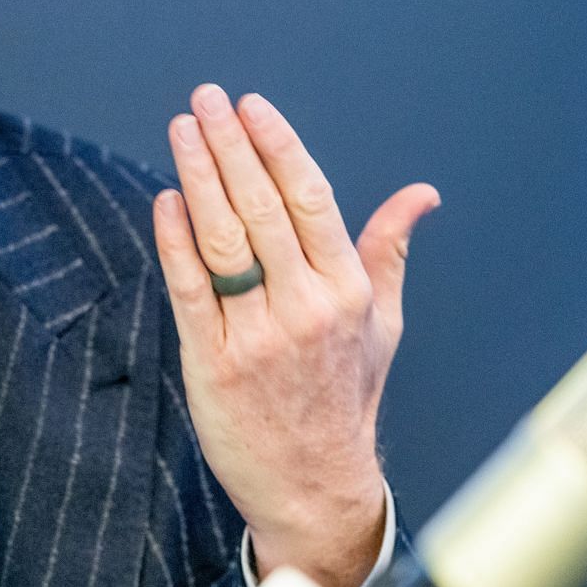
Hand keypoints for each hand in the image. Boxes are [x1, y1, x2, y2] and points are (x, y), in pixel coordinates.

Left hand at [152, 84, 439, 586]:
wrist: (314, 486)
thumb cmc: (344, 398)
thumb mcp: (381, 324)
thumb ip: (388, 251)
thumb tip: (421, 196)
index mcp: (347, 292)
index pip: (311, 199)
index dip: (278, 146)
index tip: (251, 106)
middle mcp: (306, 308)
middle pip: (263, 207)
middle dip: (231, 146)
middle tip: (205, 100)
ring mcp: (258, 335)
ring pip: (224, 239)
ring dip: (199, 177)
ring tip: (181, 131)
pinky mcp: (213, 363)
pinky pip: (191, 289)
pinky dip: (176, 240)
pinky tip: (165, 200)